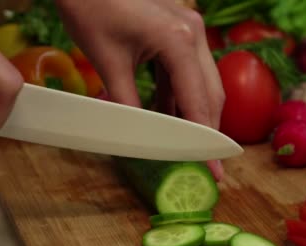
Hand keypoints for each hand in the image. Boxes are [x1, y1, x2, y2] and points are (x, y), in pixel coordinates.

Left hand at [55, 0, 225, 179]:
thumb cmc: (92, 9)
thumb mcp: (109, 63)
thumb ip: (129, 104)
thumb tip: (139, 138)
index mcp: (179, 41)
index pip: (199, 102)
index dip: (204, 140)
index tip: (213, 170)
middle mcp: (193, 34)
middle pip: (211, 93)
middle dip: (207, 130)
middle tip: (206, 164)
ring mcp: (189, 30)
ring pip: (202, 83)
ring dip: (193, 113)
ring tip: (183, 144)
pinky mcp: (179, 31)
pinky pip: (187, 71)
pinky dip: (179, 95)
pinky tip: (167, 115)